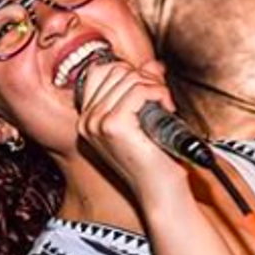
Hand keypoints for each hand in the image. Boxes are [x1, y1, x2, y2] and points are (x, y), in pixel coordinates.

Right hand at [75, 58, 188, 201]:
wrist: (161, 190)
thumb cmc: (155, 159)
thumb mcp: (144, 117)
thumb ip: (142, 88)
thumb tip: (152, 64)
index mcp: (88, 119)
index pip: (101, 71)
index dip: (130, 71)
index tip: (150, 87)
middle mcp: (87, 121)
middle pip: (116, 71)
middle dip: (144, 78)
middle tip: (161, 98)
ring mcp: (97, 123)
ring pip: (129, 78)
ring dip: (155, 87)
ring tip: (165, 107)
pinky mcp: (114, 126)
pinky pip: (139, 90)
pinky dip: (158, 93)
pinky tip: (167, 109)